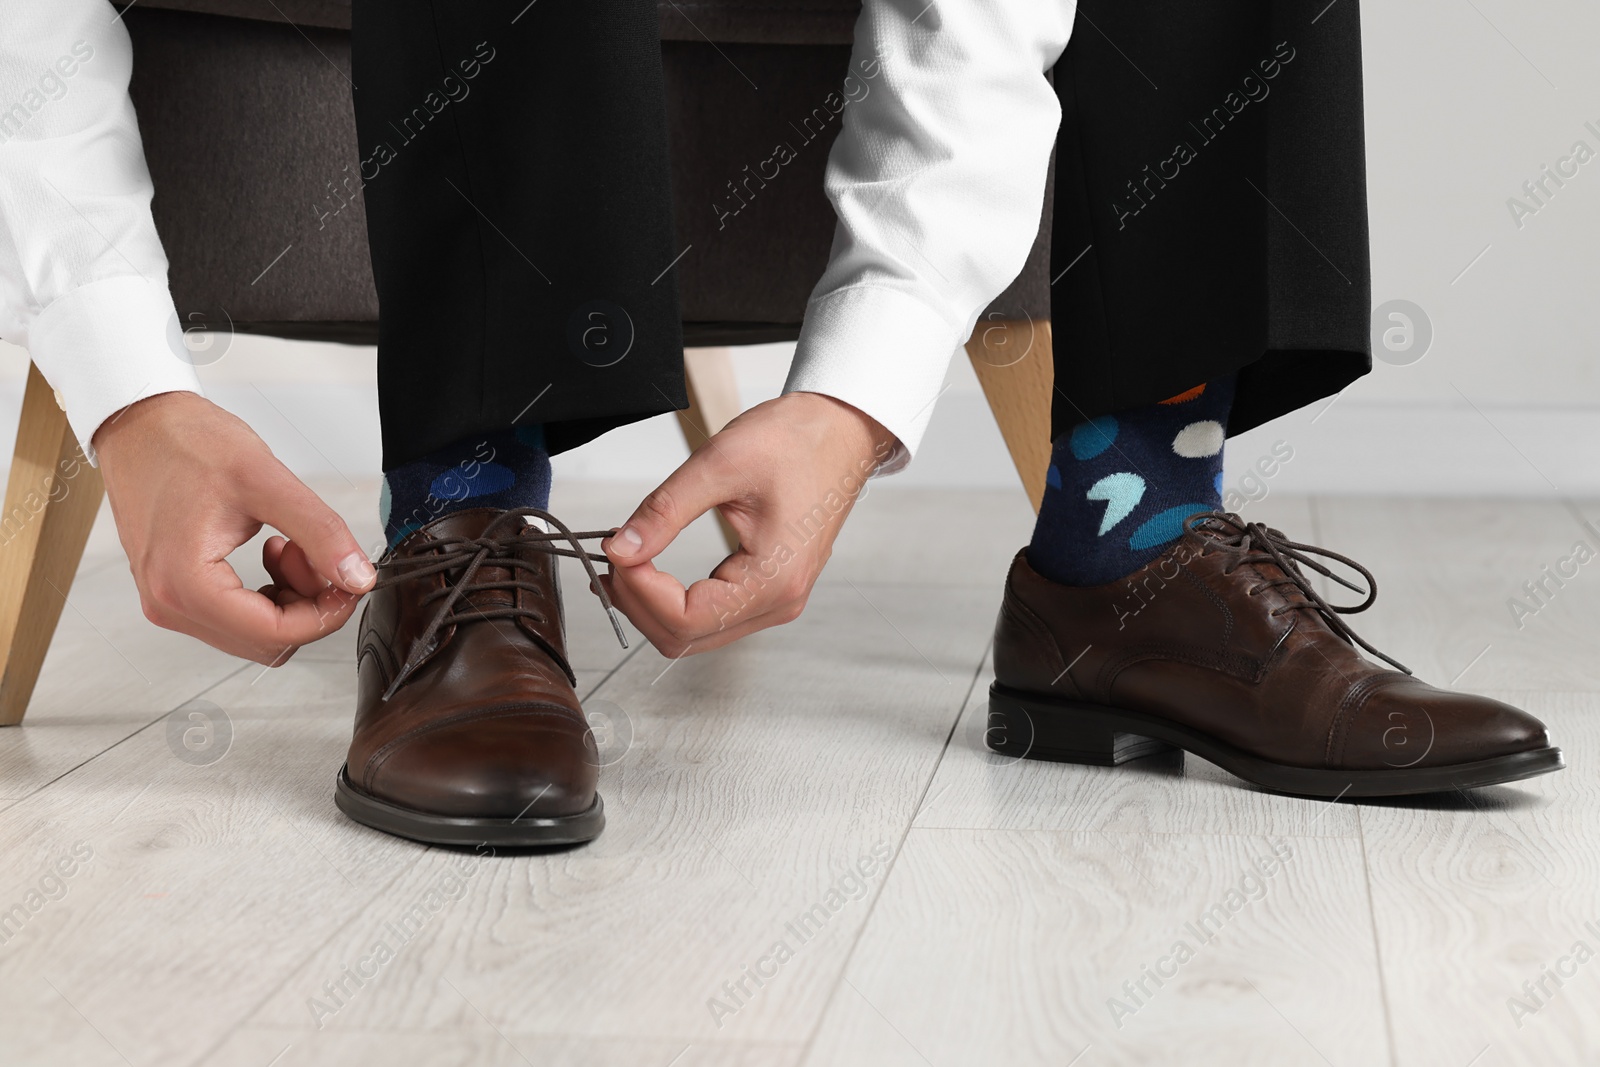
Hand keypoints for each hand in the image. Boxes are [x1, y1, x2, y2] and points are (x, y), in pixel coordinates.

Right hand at [93, 391, 374, 664]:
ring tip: (290, 544)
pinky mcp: (175, 591)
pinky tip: (272, 551)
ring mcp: (168, 601)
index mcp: (184, 584)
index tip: (349, 583)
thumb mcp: (267, 481)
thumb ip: (320, 533)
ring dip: (289, 598)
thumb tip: (357, 577)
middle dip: (308, 604)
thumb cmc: (185, 443)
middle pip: (266, 641)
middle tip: (315, 553)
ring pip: (255, 634)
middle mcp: (170, 603)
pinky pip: (237, 617)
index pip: (274, 634)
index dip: (325, 615)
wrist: (141, 425)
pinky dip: (267, 593)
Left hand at [601, 392, 896, 656]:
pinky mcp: (766, 588)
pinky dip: (670, 598)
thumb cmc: (799, 442)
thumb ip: (664, 512)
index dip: (638, 591)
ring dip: (650, 604)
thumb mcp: (721, 465)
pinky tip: (648, 569)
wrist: (840, 431)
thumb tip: (620, 549)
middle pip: (685, 637)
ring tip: (626, 559)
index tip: (615, 552)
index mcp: (775, 579)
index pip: (685, 619)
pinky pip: (707, 614)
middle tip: (613, 555)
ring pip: (693, 633)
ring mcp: (774, 598)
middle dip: (637, 602)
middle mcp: (779, 601)